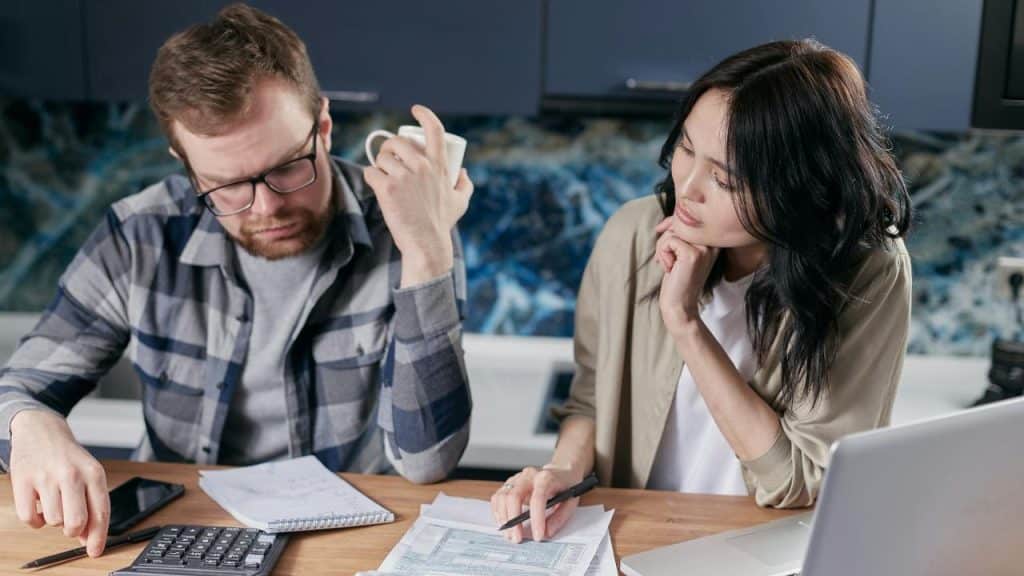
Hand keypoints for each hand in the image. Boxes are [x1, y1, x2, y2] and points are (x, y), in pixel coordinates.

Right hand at [9, 410, 109, 556]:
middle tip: (71, 524)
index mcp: (94, 473)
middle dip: (74, 530)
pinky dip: (34, 520)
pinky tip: (39, 507)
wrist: (41, 430)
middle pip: (76, 523)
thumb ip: (92, 505)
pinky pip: (29, 518)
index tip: (95, 551)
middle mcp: (71, 474)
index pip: (100, 512)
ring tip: (55, 503)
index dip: (98, 537)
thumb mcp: (88, 475)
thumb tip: (89, 538)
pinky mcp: (22, 480)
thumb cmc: (68, 458)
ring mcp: (46, 477)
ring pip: (53, 521)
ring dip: (54, 520)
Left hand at [362, 105, 473, 285]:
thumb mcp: (460, 201)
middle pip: (397, 142)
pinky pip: (370, 172)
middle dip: (389, 147)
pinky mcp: (386, 188)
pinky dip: (370, 177)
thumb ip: (465, 184)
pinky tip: (375, 185)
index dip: (425, 115)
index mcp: (438, 165)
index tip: (416, 110)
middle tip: (388, 159)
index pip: (434, 130)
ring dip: (379, 164)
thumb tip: (462, 172)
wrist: (426, 243)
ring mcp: (403, 176)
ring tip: (383, 176)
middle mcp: (422, 166)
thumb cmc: (442, 223)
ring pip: (381, 157)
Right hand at [490, 465, 582, 542]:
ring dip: (503, 518)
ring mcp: (517, 479)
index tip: (538, 536)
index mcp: (546, 478)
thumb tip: (546, 532)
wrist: (560, 471)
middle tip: (517, 538)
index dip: (537, 519)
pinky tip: (504, 523)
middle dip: (513, 520)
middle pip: (514, 496)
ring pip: (502, 497)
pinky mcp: (509, 484)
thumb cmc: (565, 486)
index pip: (538, 498)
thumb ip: (559, 518)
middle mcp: (528, 476)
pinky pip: (498, 497)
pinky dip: (498, 512)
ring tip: (510, 534)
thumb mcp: (570, 502)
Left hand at [655, 217, 718, 333]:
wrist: (679, 305)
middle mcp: (713, 242)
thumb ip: (679, 235)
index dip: (672, 222)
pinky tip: (668, 268)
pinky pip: (669, 241)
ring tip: (667, 264)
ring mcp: (705, 248)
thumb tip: (665, 221)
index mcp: (713, 241)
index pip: (691, 218)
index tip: (660, 231)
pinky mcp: (693, 254)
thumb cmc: (677, 279)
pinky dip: (662, 253)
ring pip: (673, 231)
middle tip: (663, 258)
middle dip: (665, 238)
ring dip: (662, 247)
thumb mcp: (680, 253)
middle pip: (681, 222)